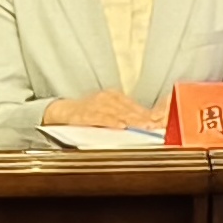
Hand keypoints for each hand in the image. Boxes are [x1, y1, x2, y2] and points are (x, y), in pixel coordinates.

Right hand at [44, 89, 163, 128]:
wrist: (64, 111)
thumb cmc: (89, 112)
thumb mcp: (108, 109)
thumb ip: (125, 115)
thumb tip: (147, 123)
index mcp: (114, 95)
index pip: (134, 106)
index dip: (147, 115)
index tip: (158, 122)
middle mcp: (106, 97)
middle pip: (128, 109)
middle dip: (142, 119)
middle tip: (154, 127)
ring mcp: (96, 105)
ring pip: (117, 113)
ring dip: (131, 120)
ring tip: (142, 127)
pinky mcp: (86, 114)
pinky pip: (101, 118)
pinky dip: (111, 122)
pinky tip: (120, 126)